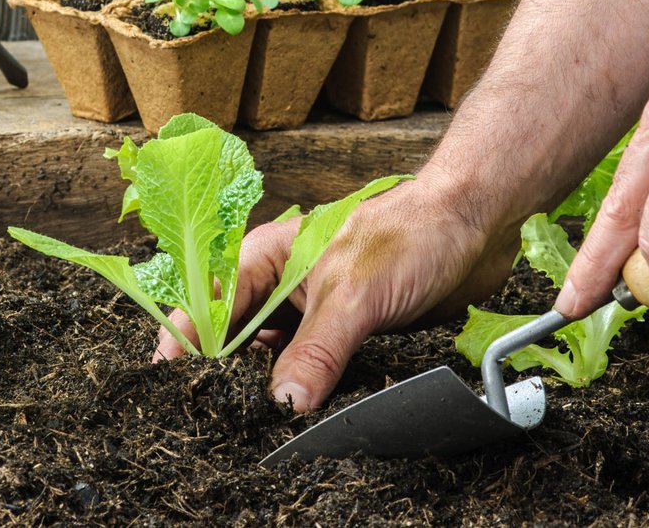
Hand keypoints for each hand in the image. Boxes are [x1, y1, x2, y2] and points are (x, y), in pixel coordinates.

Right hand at [152, 179, 517, 410]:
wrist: (477, 224)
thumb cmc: (412, 232)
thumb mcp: (353, 295)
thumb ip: (316, 352)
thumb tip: (283, 405)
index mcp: (266, 257)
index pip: (208, 305)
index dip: (186, 344)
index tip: (172, 385)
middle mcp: (282, 284)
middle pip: (234, 338)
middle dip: (224, 375)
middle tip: (217, 417)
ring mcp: (313, 310)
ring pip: (273, 358)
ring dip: (267, 388)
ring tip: (254, 424)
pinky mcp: (346, 333)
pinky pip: (312, 370)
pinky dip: (305, 392)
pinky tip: (302, 415)